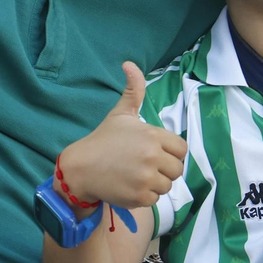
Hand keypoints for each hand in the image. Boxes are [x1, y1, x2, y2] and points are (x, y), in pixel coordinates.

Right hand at [57, 63, 187, 210]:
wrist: (80, 168)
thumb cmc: (103, 140)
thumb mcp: (120, 113)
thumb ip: (133, 90)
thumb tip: (129, 63)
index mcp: (153, 135)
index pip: (181, 149)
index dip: (171, 153)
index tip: (156, 154)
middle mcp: (152, 156)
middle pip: (177, 169)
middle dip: (164, 170)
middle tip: (145, 167)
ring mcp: (146, 178)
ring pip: (167, 186)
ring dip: (155, 184)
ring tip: (136, 176)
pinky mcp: (139, 196)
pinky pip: (155, 199)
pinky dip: (144, 196)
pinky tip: (130, 187)